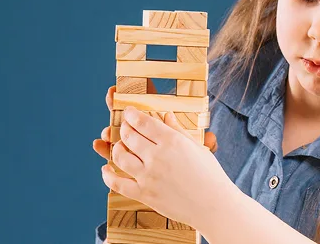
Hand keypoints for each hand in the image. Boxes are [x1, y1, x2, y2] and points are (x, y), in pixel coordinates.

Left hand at [94, 85, 233, 229]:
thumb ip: (178, 130)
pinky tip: (105, 170)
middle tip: (125, 127)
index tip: (128, 112)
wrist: (213, 205)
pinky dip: (107, 176)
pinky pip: (118, 184)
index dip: (131, 115)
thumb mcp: (197, 147)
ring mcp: (149, 176)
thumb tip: (166, 116)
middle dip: (125, 129)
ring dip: (117, 148)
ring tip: (120, 146)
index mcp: (172, 141)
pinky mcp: (144, 194)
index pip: (143, 122)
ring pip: (120, 157)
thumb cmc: (210, 175)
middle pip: (129, 136)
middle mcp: (157, 156)